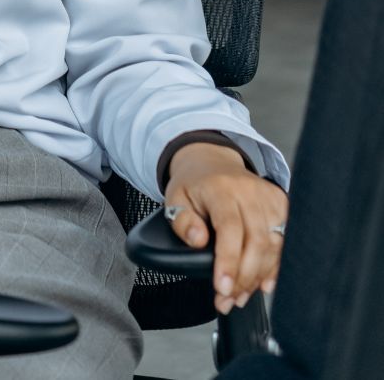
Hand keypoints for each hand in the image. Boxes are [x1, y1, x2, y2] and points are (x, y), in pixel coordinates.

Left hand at [164, 143, 287, 315]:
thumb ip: (181, 220)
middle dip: (244, 278)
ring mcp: (268, 196)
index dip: (228, 261)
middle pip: (257, 242)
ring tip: (240, 295)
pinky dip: (275, 267)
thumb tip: (198, 241)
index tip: (222, 289)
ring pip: (274, 246)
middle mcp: (249, 191)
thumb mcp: (175, 198)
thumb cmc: (194, 184)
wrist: (213, 160)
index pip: (230, 228)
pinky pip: (285, 242)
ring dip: (258, 277)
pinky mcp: (281, 204)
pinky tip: (262, 283)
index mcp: (220, 188)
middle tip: (228, 300)